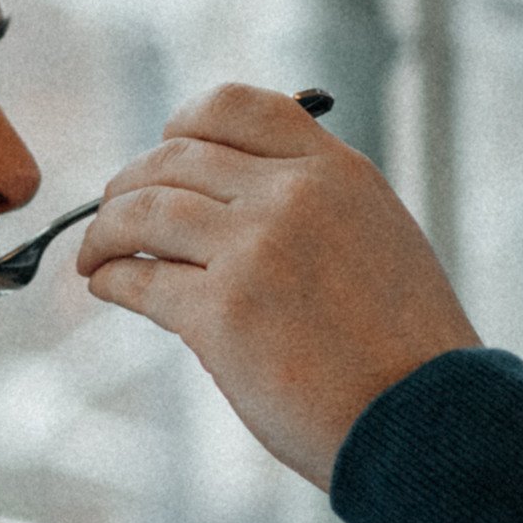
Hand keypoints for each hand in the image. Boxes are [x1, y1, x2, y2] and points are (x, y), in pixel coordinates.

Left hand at [77, 84, 480, 486]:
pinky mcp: (221, 313)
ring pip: (143, 210)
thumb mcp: (379, 237)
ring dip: (106, 230)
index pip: (234, 106)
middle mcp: (291, 195)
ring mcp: (253, 250)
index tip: (164, 150)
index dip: (181, 125)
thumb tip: (235, 197)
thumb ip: (316, 203)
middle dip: (131, 184)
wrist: (425, 417)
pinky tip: (108, 286)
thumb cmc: (405, 347)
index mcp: (336, 170)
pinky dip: (111, 278)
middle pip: (174, 157)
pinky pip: (140, 278)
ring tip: (97, 254)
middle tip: (114, 214)